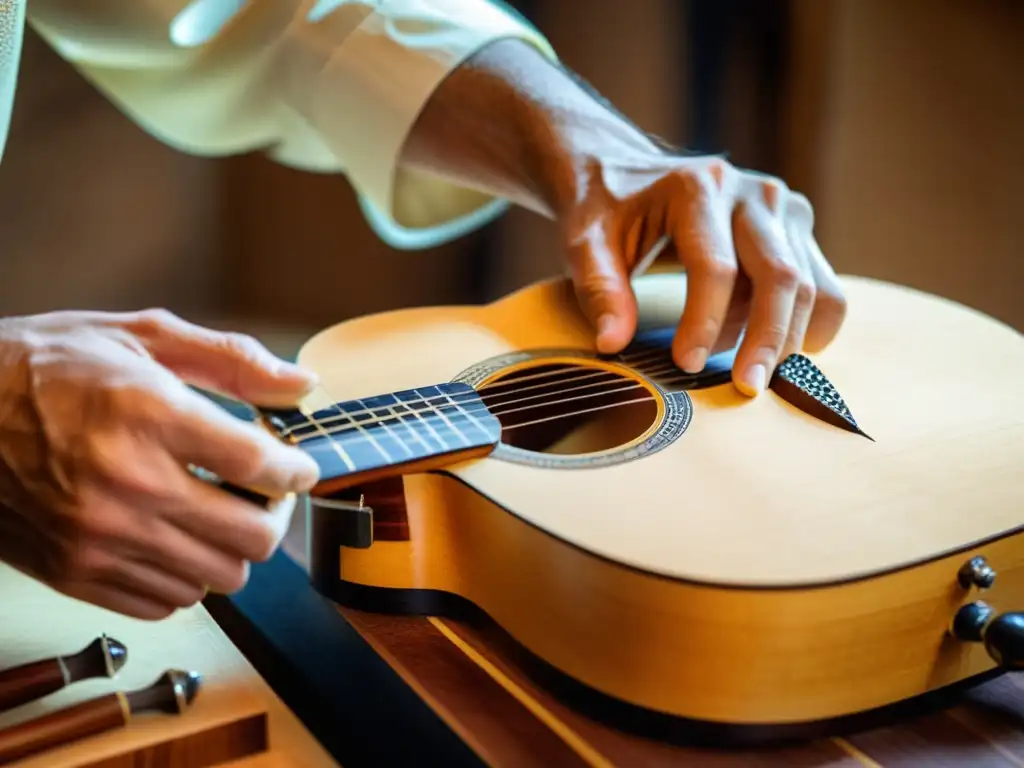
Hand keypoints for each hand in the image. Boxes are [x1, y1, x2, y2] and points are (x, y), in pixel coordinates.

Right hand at [0, 309, 320, 619]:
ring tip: (217, 513)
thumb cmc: (47, 367)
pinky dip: (188, 576)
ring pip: (220, 578)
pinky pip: (170, 602)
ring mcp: (99, 537)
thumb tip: (302, 385)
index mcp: (147, 415)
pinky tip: (175, 538)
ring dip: (233, 547)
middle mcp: (126, 484)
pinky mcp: (76, 573)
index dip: (295, 469)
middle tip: (263, 492)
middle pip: (252, 535)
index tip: (299, 466)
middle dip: (273, 513)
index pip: (259, 464)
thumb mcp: (141, 336)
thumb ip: (231, 361)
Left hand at [562, 154, 847, 395]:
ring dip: (785, 339)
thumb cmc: (605, 211)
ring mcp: (783, 209)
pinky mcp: (797, 229)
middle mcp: (752, 193)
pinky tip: (767, 349)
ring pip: (810, 287)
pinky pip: (823, 288)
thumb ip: (599, 290)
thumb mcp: (585, 243)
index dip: (704, 323)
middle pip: (782, 277)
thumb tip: (613, 343)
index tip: (686, 365)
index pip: (716, 268)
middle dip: (766, 340)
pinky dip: (804, 327)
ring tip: (747, 373)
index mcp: (698, 188)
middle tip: (746, 388)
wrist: (626, 172)